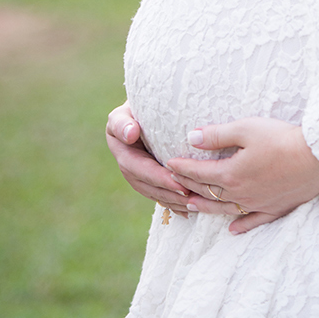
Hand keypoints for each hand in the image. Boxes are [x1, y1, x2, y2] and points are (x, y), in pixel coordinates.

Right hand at [106, 103, 191, 217]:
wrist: (141, 111)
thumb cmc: (137, 107)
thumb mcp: (124, 112)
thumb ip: (123, 122)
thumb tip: (130, 133)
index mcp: (123, 154)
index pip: (141, 170)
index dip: (160, 179)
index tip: (179, 185)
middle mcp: (129, 169)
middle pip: (150, 187)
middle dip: (171, 195)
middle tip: (193, 199)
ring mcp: (139, 176)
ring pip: (157, 194)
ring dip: (175, 202)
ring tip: (195, 205)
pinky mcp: (150, 179)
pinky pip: (162, 195)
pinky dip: (175, 204)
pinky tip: (191, 210)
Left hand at [166, 117, 318, 233]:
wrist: (318, 156)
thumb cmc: (282, 138)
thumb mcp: (246, 128)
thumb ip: (217, 135)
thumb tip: (191, 137)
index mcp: (231, 174)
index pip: (199, 173)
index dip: (182, 167)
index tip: (169, 163)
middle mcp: (241, 194)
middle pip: (209, 192)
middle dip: (190, 186)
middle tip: (174, 183)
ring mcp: (259, 204)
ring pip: (226, 209)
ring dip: (207, 207)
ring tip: (193, 206)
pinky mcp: (276, 209)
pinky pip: (253, 221)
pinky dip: (241, 226)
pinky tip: (233, 230)